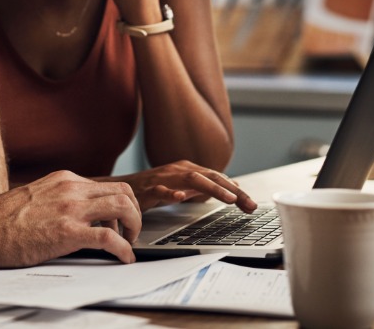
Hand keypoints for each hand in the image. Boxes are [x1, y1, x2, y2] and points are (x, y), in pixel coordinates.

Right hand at [0, 170, 141, 265]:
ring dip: (134, 226)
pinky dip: (124, 249)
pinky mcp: (67, 232)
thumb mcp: (38, 197)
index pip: (107, 185)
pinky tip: (124, 258)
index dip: (120, 205)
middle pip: (123, 191)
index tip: (120, 221)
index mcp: (65, 180)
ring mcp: (70, 209)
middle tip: (131, 232)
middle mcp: (71, 189)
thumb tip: (77, 214)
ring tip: (129, 243)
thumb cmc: (4, 220)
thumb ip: (60, 199)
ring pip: (122, 206)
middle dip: (134, 213)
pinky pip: (109, 237)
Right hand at [109, 161, 256, 211]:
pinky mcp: (148, 189)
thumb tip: (231, 187)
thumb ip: (205, 187)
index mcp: (188, 170)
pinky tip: (182, 197)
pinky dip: (172, 193)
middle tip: (249, 204)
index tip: (251, 205)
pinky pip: (161, 190)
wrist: (122, 188)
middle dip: (232, 191)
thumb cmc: (153, 189)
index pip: (217, 178)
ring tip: (229, 199)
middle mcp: (178, 171)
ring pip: (191, 179)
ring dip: (212, 188)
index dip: (236, 191)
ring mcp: (163, 178)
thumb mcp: (183, 187)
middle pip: (210, 177)